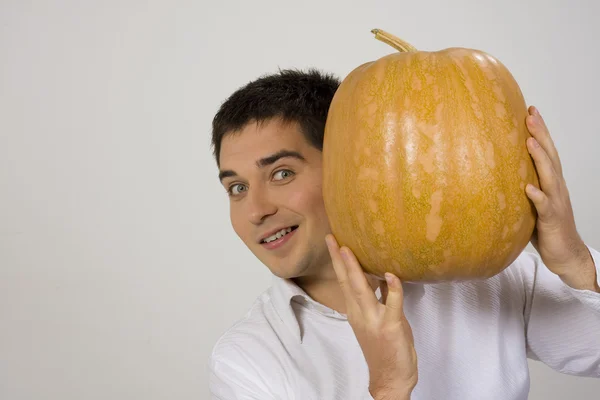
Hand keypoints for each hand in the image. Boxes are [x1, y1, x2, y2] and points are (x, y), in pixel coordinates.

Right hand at [325, 234, 417, 398]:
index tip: (332, 241)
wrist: (390, 378)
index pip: (344, 280)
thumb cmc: (385, 347)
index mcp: (356, 310)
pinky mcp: (390, 327)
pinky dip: (392, 288)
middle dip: (339, 259)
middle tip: (332, 238)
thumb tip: (382, 274)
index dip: (337, 261)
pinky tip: (391, 274)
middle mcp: (360, 313)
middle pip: (347, 282)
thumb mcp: (378, 318)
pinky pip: (392, 304)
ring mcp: (374, 320)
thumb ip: (378, 297)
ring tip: (347, 250)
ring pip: (362, 290)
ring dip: (355, 269)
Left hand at [525, 106, 597, 290]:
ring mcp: (555, 202)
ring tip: (529, 141)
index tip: (529, 110)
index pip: (545, 151)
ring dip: (540, 158)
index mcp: (550, 182)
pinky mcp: (551, 219)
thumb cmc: (546, 227)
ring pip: (548, 176)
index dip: (539, 131)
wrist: (565, 253)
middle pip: (549, 156)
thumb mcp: (530, 202)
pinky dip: (537, 197)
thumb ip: (519, 186)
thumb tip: (495, 172)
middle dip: (540, 134)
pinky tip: (528, 189)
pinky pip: (544, 207)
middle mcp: (555, 187)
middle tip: (530, 114)